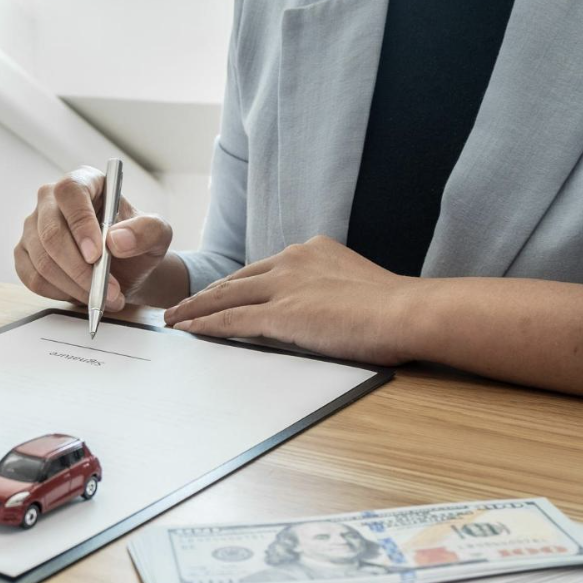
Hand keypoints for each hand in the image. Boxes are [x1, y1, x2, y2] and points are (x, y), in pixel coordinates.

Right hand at [14, 166, 172, 309]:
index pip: (70, 192)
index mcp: (84, 182)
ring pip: (43, 261)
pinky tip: (82, 293)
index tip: (97, 255)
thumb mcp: (158, 234)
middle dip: (80, 269)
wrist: (125, 269)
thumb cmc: (137, 244)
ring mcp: (33, 227)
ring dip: (75, 286)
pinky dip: (60, 293)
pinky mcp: (24, 254)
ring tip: (105, 297)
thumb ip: (146, 231)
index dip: (80, 223)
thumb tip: (117, 241)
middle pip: (51, 232)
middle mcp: (51, 200)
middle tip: (108, 290)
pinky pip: (33, 278)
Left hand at [163, 235, 417, 364]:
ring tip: (173, 319)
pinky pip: (232, 320)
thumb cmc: (396, 309)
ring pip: (226, 297)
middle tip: (182, 306)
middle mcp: (293, 260)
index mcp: (312, 251)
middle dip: (206, 294)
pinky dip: (205, 325)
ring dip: (195, 309)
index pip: (261, 269)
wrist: (408, 312)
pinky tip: (188, 331)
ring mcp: (284, 286)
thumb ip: (329, 292)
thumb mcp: (355, 288)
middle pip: (236, 279)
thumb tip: (320, 311)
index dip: (235, 284)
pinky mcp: (281, 313)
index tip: (217, 293)